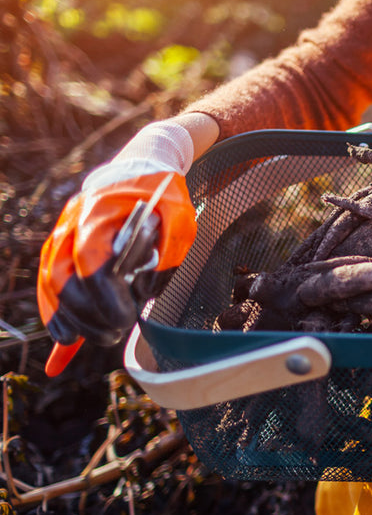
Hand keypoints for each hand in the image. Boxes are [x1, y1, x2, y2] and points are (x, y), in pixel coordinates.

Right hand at [36, 121, 198, 375]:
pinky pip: (52, 283)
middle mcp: (73, 223)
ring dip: (66, 317)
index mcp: (101, 212)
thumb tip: (143, 294)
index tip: (124, 319)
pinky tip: (62, 348)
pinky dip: (57, 314)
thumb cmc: (165, 196)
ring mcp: (63, 234)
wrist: (144, 165)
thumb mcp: (178, 219)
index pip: (92, 261)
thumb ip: (163, 253)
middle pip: (64, 275)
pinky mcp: (63, 247)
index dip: (104, 296)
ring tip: (85, 341)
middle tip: (112, 334)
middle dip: (85, 312)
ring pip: (51, 281)